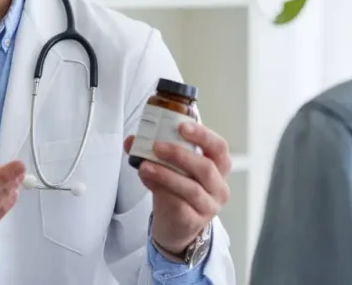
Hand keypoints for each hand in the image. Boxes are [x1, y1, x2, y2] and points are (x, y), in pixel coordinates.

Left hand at [124, 122, 231, 255]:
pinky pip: (180, 206)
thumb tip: (131, 141)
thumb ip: (153, 152)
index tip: (181, 126)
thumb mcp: (170, 167)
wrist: (175, 225)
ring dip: (166, 174)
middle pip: (206, 168)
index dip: (203, 135)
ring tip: (145, 166)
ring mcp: (209, 206)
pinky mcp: (194, 221)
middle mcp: (218, 187)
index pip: (219, 147)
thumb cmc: (177, 190)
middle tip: (156, 146)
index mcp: (217, 167)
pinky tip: (148, 182)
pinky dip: (162, 191)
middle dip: (179, 154)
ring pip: (191, 189)